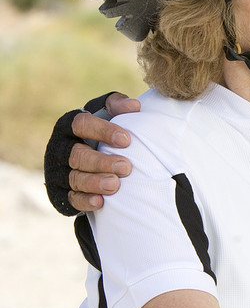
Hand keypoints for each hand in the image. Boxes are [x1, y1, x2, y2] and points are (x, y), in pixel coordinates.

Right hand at [44, 92, 138, 214]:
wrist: (88, 160)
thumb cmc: (100, 132)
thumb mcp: (106, 114)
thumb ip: (117, 105)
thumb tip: (134, 107)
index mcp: (69, 125)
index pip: (81, 124)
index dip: (103, 131)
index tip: (126, 140)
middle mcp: (60, 147)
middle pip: (77, 155)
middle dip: (101, 162)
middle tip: (126, 167)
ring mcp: (58, 171)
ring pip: (74, 178)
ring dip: (95, 182)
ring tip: (115, 185)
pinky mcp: (60, 193)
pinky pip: (71, 198)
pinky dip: (85, 200)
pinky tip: (100, 201)